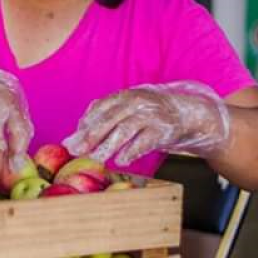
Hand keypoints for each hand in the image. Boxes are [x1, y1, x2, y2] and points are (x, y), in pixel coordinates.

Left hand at [63, 81, 230, 165]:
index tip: (70, 141)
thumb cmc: (149, 115)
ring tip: (95, 159)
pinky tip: (121, 161)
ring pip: (123, 131)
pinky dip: (131, 152)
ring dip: (107, 146)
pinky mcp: (162, 129)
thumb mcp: (126, 109)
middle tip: (75, 151)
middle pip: (107, 120)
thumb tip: (75, 136)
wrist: (187, 114)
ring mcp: (149, 114)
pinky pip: (143, 141)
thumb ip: (104, 119)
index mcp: (123, 96)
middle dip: (89, 137)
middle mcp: (134, 102)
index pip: (98, 109)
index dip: (83, 125)